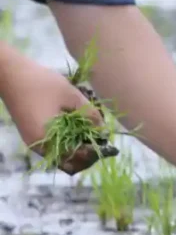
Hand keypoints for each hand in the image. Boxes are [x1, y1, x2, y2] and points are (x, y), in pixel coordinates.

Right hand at [0, 50, 105, 174]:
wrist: (10, 73)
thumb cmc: (41, 84)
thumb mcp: (72, 97)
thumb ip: (90, 115)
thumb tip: (103, 130)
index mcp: (47, 140)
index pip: (76, 157)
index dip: (94, 152)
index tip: (107, 144)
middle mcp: (38, 146)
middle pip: (68, 161)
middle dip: (86, 153)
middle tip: (99, 140)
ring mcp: (33, 141)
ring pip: (60, 155)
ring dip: (76, 148)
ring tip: (90, 134)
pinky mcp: (30, 134)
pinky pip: (52, 146)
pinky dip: (66, 142)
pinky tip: (76, 130)